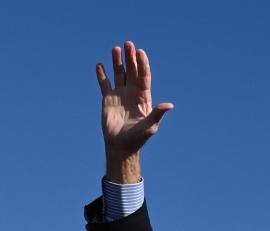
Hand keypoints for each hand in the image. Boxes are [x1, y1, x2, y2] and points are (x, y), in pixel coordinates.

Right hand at [96, 41, 173, 181]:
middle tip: (128, 44)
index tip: (140, 52)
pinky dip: (102, 75)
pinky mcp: (108, 100)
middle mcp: (132, 93)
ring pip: (119, 74)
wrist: (121, 146)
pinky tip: (100, 65)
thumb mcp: (150, 126)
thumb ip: (158, 113)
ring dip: (117, 62)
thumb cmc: (138, 138)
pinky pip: (105, 84)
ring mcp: (120, 95)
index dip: (142, 64)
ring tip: (115, 49)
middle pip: (132, 71)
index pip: (144, 76)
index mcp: (143, 96)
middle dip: (131, 58)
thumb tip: (169, 105)